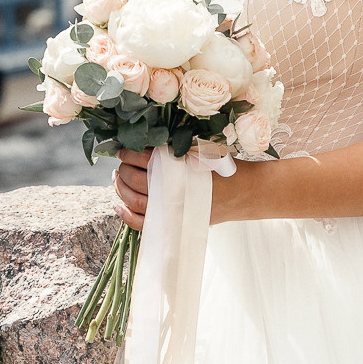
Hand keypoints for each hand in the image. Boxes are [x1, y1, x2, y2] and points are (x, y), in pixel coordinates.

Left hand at [117, 149, 263, 228]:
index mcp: (179, 168)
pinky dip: (126, 215)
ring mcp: (172, 209)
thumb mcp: (201, 148)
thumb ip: (175, 145)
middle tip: (121, 164)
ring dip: (120, 189)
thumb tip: (145, 140)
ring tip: (118, 178)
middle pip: (135, 180)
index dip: (129, 153)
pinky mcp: (174, 222)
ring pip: (134, 201)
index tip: (122, 149)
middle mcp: (173, 190)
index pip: (144, 159)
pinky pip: (143, 224)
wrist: (245, 192)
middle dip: (123, 170)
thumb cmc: (223, 166)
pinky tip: (118, 205)